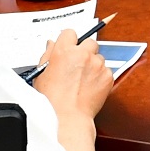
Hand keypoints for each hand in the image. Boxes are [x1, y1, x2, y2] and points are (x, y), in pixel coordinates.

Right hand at [29, 30, 112, 150]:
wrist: (67, 118)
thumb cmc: (51, 100)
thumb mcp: (41, 74)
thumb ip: (48, 54)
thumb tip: (52, 44)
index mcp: (64, 50)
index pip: (70, 32)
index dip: (69, 41)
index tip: (70, 47)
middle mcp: (83, 54)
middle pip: (89, 41)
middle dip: (85, 50)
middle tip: (78, 64)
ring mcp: (97, 64)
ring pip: (99, 57)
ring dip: (93, 64)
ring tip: (83, 80)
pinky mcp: (108, 76)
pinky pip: (106, 70)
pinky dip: (100, 77)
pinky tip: (90, 87)